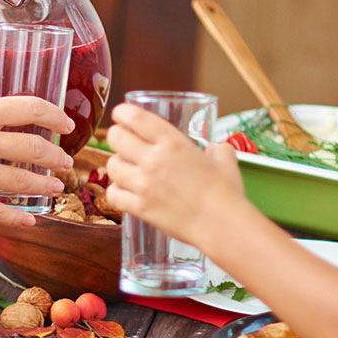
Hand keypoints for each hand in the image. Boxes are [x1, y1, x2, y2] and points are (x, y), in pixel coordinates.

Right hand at [0, 95, 72, 225]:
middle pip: (34, 148)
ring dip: (44, 186)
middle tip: (65, 163)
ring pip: (21, 182)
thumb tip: (4, 121)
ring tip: (55, 188)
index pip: (30, 108)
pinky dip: (18, 218)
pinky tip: (30, 220)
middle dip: (56, 158)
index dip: (54, 116)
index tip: (65, 124)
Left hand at [104, 101, 246, 242]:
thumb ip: (216, 148)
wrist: (221, 225)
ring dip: (118, 165)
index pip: (133, 116)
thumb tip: (214, 149)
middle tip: (124, 142)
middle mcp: (153, 159)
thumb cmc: (226, 192)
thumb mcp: (225, 159)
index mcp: (172, 142)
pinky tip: (127, 191)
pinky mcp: (139, 207)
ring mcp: (143, 184)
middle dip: (118, 137)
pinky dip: (117, 191)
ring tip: (128, 169)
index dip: (122, 112)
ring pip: (111, 165)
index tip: (122, 115)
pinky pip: (113, 194)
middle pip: (116, 137)